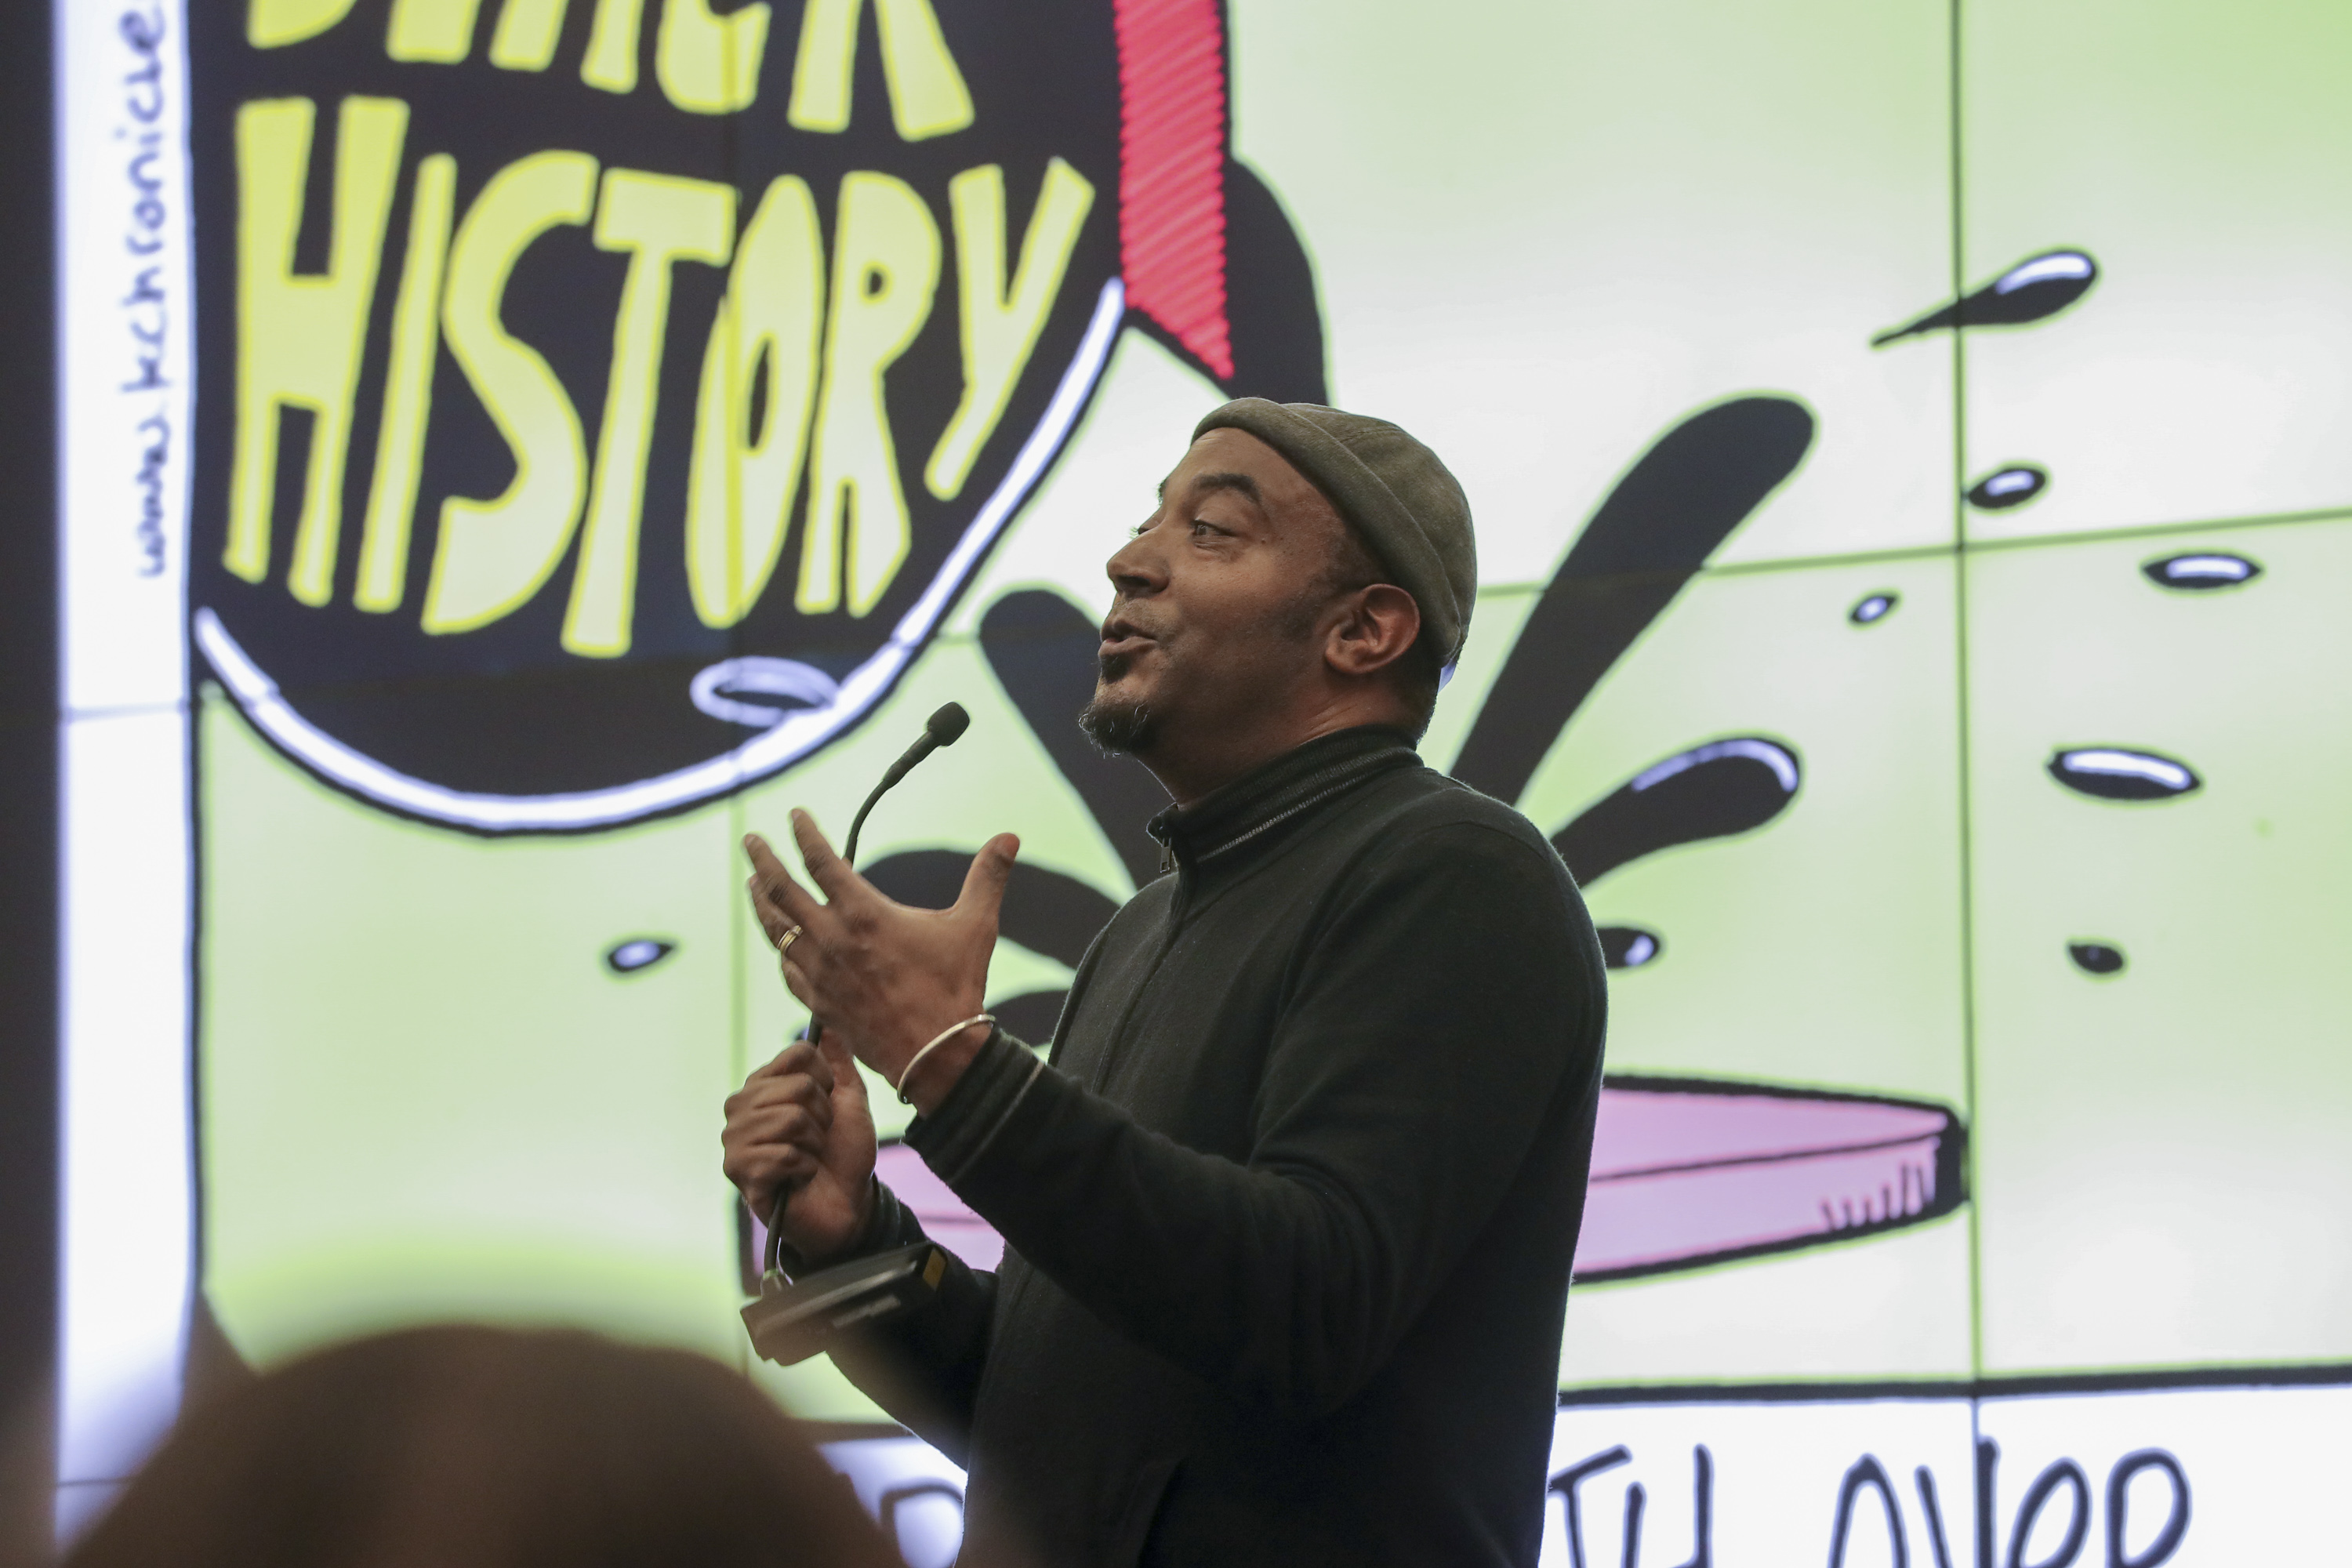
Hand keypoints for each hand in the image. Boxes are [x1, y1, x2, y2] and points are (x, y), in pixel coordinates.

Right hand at [720, 1035, 876, 1265]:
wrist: (848, 1205)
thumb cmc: (844, 1154)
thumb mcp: (850, 1102)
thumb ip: (838, 1063)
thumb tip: (826, 1027)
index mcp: (764, 1084)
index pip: (798, 1054)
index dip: (826, 1081)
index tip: (827, 1107)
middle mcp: (741, 1106)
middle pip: (798, 1087)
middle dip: (822, 1117)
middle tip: (817, 1139)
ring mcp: (735, 1138)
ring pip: (792, 1119)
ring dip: (814, 1144)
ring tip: (807, 1157)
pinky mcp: (738, 1170)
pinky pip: (784, 1154)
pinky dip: (804, 1167)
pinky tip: (797, 1178)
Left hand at [744, 815, 1017, 1109]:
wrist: (936, 1055)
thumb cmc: (955, 987)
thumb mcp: (975, 925)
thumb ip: (987, 877)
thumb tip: (1010, 837)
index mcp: (864, 914)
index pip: (821, 861)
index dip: (805, 834)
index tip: (795, 815)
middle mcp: (832, 939)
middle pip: (782, 891)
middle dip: (763, 860)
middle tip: (751, 841)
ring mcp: (820, 973)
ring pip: (778, 930)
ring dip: (762, 902)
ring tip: (753, 883)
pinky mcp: (819, 1002)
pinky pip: (788, 969)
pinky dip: (782, 950)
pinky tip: (782, 944)